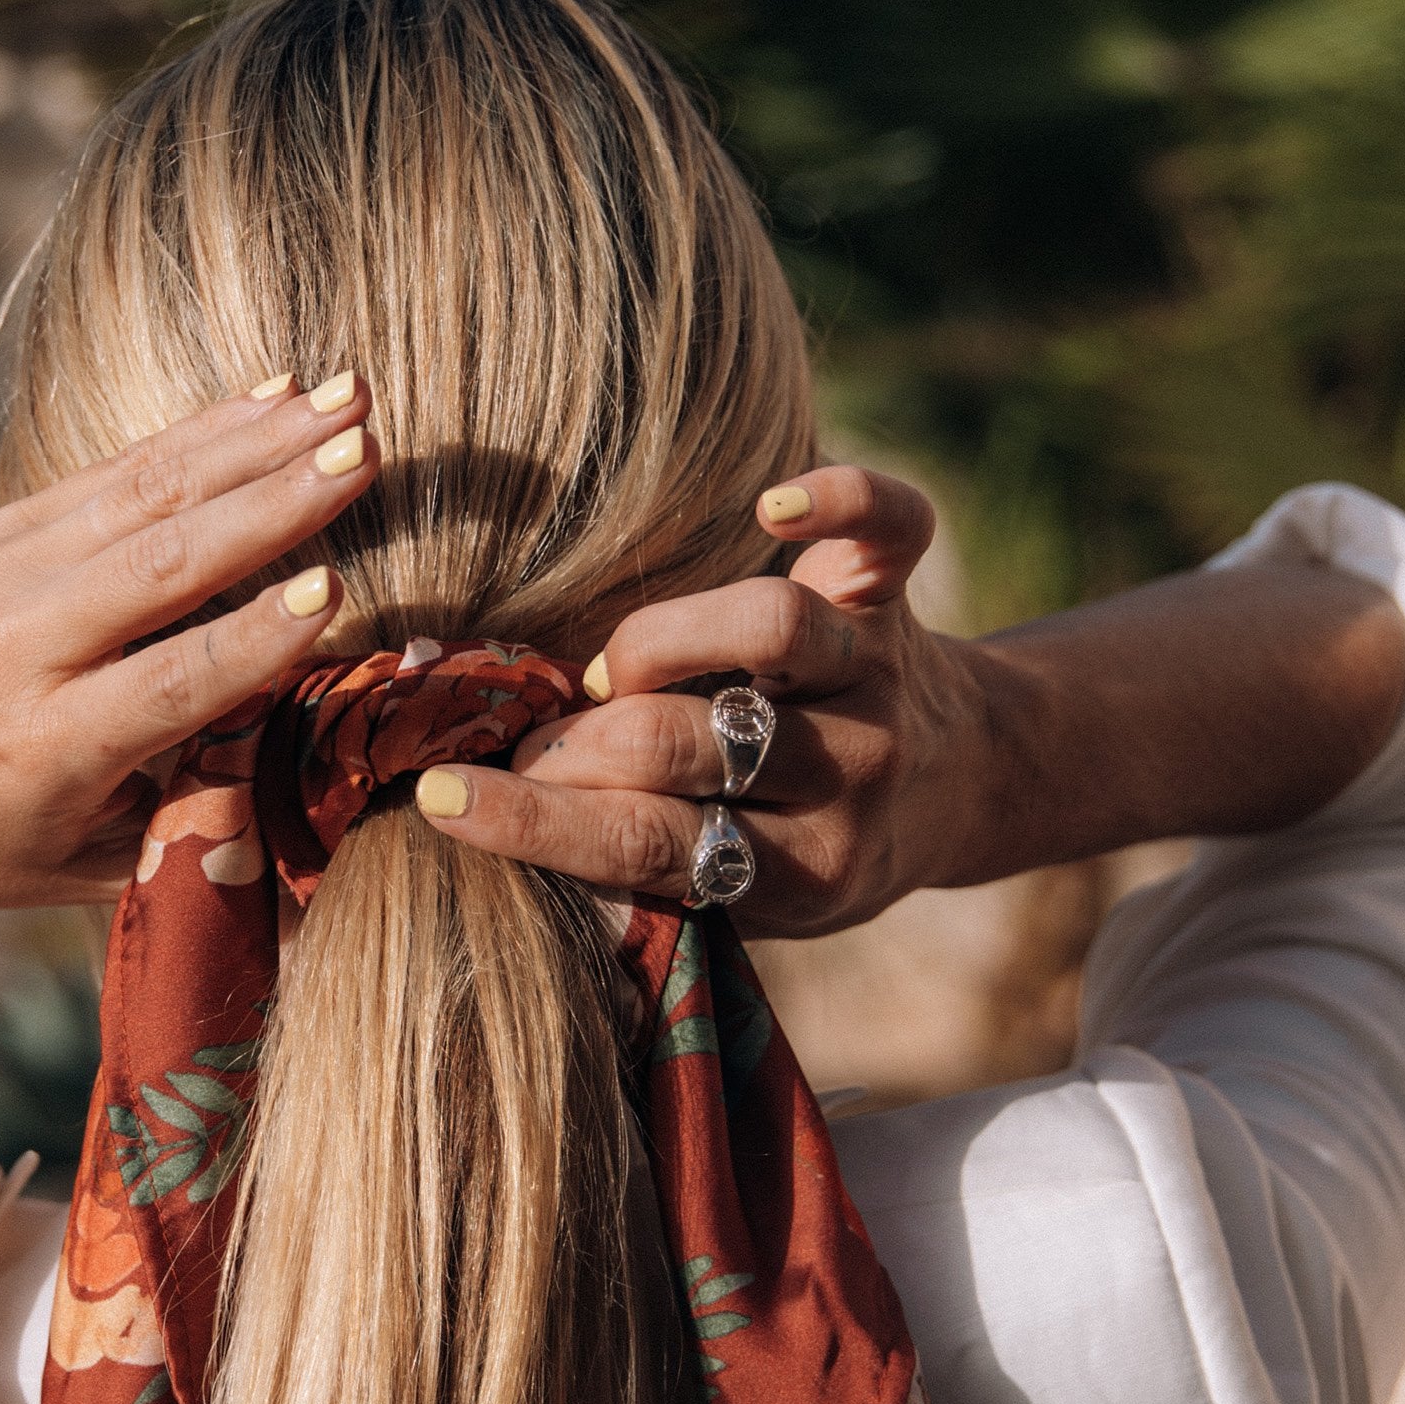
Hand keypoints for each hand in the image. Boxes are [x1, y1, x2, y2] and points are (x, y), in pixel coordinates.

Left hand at [0, 380, 382, 902]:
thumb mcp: (70, 866)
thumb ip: (181, 822)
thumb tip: (306, 774)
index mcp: (42, 746)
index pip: (165, 682)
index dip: (251, 640)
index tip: (334, 591)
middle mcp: (21, 645)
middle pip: (162, 561)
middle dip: (272, 503)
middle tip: (365, 453)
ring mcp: (8, 571)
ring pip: (146, 492)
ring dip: (254, 441)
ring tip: (349, 399)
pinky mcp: (7, 528)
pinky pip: (120, 469)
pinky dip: (204, 429)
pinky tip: (278, 395)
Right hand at [414, 465, 988, 937]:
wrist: (962, 785)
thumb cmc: (800, 844)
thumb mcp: (741, 906)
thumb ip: (636, 879)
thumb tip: (481, 831)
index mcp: (804, 872)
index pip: (650, 848)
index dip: (537, 824)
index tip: (442, 797)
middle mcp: (851, 772)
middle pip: (697, 740)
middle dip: (580, 742)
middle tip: (526, 742)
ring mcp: (879, 675)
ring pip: (773, 629)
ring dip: (663, 640)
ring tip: (615, 669)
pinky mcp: (895, 591)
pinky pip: (891, 526)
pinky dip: (840, 498)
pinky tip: (770, 503)